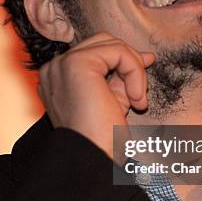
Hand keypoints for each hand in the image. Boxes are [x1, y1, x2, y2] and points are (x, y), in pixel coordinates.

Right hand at [38, 32, 154, 157]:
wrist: (94, 158)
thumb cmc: (102, 138)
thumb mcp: (114, 98)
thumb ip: (124, 74)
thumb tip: (146, 55)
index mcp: (59, 77)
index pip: (96, 52)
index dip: (124, 61)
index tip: (143, 77)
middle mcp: (55, 68)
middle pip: (104, 42)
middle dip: (129, 62)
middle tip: (140, 93)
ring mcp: (63, 64)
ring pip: (113, 44)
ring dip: (134, 69)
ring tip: (137, 100)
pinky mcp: (77, 64)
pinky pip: (119, 52)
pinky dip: (135, 72)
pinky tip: (136, 99)